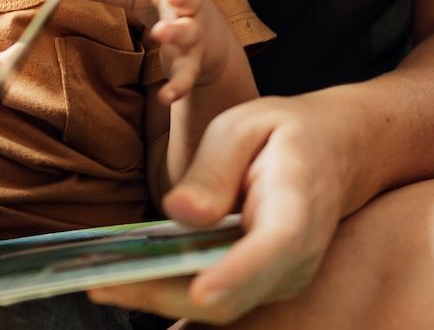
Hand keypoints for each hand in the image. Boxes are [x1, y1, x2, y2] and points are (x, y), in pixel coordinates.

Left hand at [73, 0, 236, 103]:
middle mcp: (188, 8)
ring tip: (161, 34)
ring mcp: (194, 36)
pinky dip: (178, 86)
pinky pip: (186, 76)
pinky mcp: (192, 64)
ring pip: (189, 33)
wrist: (209, 43)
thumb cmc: (169, 8)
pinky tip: (166, 96)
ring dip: (177, 33)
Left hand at [87, 93, 364, 322]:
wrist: (333, 154)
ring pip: (219, 307)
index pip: (274, 249)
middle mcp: (297, 257)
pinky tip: (125, 279)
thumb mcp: (245, 127)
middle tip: (102, 283)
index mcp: (298, 206)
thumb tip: (179, 213)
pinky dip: (170, 292)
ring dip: (159, 298)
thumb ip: (213, 169)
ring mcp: (283, 279)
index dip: (237, 275)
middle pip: (234, 295)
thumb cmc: (283, 134)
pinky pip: (215, 300)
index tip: (201, 291)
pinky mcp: (262, 287)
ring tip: (100, 281)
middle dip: (166, 295)